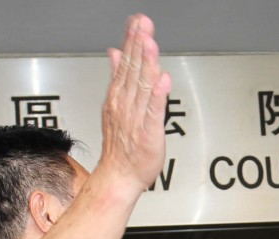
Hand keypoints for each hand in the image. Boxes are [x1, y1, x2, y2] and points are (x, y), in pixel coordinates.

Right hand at [98, 14, 172, 193]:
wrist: (119, 175)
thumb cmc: (121, 145)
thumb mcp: (116, 105)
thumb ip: (118, 77)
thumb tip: (115, 53)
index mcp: (119, 96)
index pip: (126, 63)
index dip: (132, 41)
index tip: (137, 22)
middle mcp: (126, 104)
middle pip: (133, 70)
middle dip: (138, 45)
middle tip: (143, 24)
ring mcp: (136, 117)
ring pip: (142, 86)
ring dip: (146, 64)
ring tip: (150, 43)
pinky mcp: (149, 132)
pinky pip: (154, 111)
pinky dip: (158, 96)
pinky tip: (163, 80)